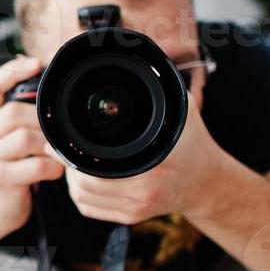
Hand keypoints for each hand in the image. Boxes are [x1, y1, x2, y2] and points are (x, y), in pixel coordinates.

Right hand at [0, 55, 64, 236]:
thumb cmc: (4, 168)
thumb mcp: (2, 138)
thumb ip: (16, 114)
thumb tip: (39, 78)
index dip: (11, 71)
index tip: (35, 63)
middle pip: (13, 113)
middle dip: (42, 117)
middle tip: (58, 127)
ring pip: (25, 138)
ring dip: (49, 144)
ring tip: (57, 151)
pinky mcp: (2, 180)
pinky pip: (36, 166)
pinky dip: (53, 167)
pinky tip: (55, 170)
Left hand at [56, 99, 232, 225]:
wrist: (208, 182)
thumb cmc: (192, 142)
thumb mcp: (181, 110)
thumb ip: (161, 84)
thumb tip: (144, 52)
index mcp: (153, 164)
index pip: (95, 167)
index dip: (72, 153)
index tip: (61, 140)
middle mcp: (145, 192)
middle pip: (83, 185)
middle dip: (69, 166)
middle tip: (64, 148)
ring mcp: (137, 209)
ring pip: (83, 200)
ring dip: (72, 181)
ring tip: (74, 161)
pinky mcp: (132, 218)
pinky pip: (91, 210)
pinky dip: (81, 196)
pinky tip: (84, 179)